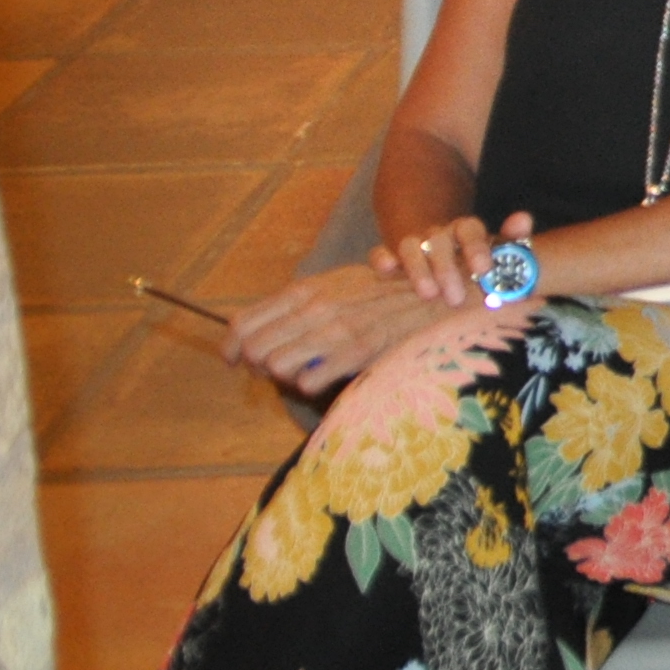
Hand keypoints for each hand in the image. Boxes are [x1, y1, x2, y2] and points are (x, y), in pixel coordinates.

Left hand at [225, 262, 450, 394]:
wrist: (439, 295)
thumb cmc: (387, 292)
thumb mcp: (340, 283)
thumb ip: (303, 300)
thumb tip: (264, 324)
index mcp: (307, 289)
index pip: (243, 322)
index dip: (231, 346)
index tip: (235, 360)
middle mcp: (315, 307)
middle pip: (253, 348)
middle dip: (256, 366)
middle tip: (273, 371)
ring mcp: (335, 329)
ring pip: (275, 366)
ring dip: (283, 377)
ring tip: (301, 374)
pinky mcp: (356, 351)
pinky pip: (306, 381)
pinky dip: (308, 387)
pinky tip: (324, 379)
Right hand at [370, 210, 533, 308]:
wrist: (440, 251)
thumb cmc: (475, 261)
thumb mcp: (498, 252)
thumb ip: (514, 239)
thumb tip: (523, 219)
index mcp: (466, 230)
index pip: (470, 229)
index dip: (476, 248)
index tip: (484, 270)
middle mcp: (439, 235)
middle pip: (440, 241)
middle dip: (447, 269)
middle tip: (457, 298)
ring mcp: (414, 244)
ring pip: (410, 245)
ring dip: (418, 268)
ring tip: (429, 294)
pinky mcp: (391, 257)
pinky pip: (381, 253)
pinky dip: (382, 259)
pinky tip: (387, 270)